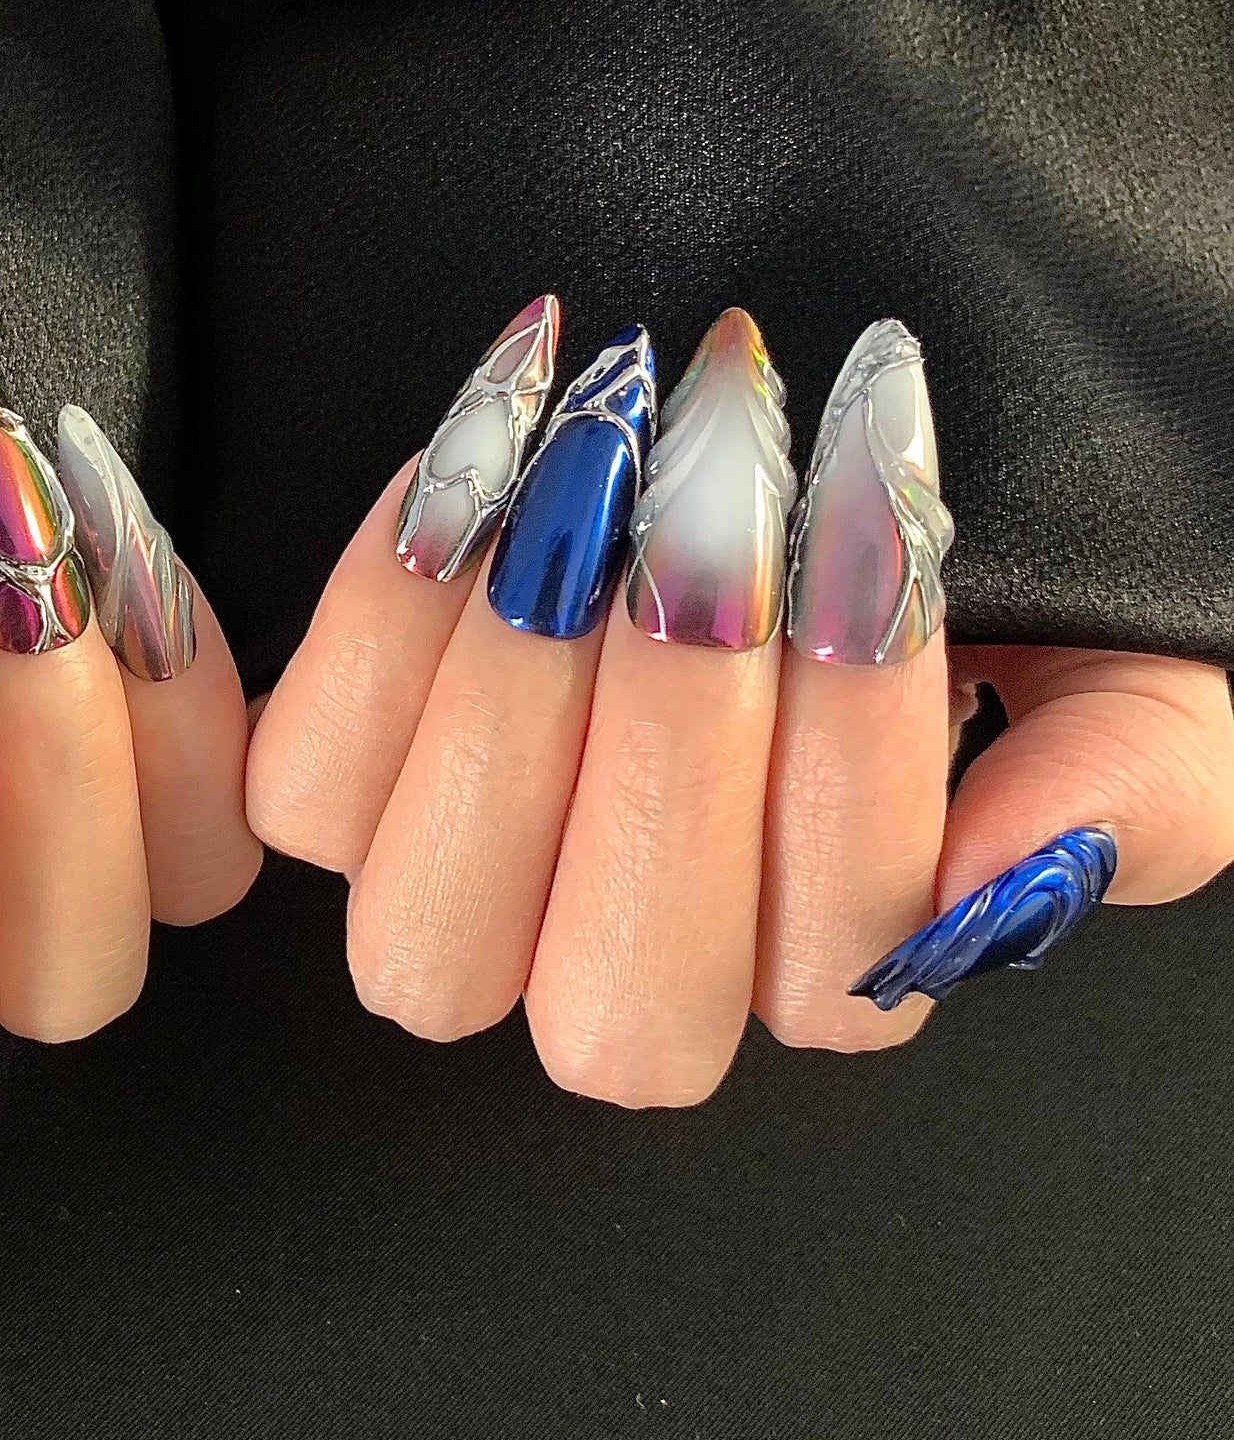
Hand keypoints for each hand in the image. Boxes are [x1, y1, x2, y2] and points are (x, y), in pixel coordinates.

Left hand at [246, 304, 1233, 1105]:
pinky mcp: (339, 791)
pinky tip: (477, 463)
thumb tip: (1001, 885)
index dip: (852, 764)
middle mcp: (631, 970)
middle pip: (615, 1005)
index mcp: (823, 962)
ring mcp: (468, 895)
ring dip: (510, 703)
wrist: (795, 434)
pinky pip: (304, 789)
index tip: (872, 518)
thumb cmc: (955, 555)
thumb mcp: (1133, 650)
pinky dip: (373, 623)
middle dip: (673, 745)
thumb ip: (1135, 781)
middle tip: (719, 497)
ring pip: (433, 932)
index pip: (831, 975)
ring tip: (589, 473)